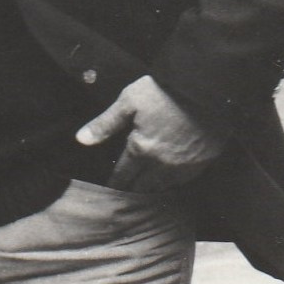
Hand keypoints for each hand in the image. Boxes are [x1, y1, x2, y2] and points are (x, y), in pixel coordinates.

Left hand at [76, 75, 227, 191]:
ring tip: (144, 190)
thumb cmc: (162, 91)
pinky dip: (174, 183)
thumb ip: (105, 124)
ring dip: (153, 189)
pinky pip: (184, 181)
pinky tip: (169, 180)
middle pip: (143, 186)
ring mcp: (184, 166)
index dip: (115, 183)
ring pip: (164, 187)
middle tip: (125, 194)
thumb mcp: (128, 101)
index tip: (110, 190)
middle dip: (133, 189)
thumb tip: (80, 140)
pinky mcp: (203, 163)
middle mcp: (162, 164)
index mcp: (141, 150)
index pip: (124, 175)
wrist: (203, 88)